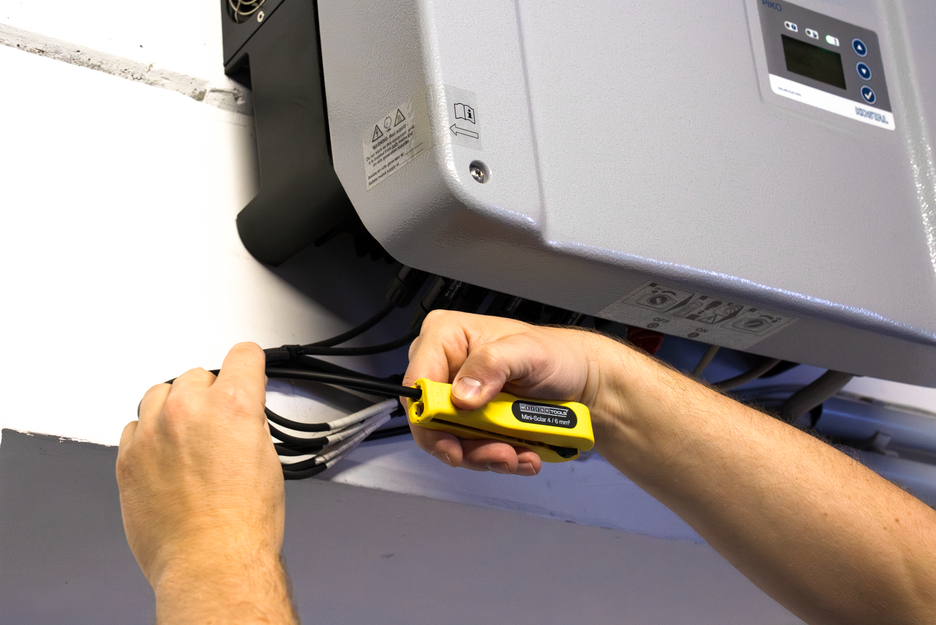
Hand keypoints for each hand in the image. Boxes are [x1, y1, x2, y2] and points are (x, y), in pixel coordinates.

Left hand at [117, 343, 295, 622]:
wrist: (210, 562)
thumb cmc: (242, 523)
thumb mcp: (267, 459)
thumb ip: (248, 424)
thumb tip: (239, 415)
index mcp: (232, 406)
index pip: (243, 355)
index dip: (249, 363)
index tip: (246, 369)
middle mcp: (189, 411)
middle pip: (197, 374)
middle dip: (209, 394)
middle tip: (217, 424)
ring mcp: (152, 433)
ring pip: (160, 394)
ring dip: (175, 408)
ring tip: (188, 438)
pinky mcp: (127, 458)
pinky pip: (134, 427)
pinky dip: (149, 435)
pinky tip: (166, 458)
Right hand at [402, 310, 616, 475]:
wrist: (582, 383)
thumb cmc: (557, 356)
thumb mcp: (528, 351)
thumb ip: (493, 364)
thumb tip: (462, 393)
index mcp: (446, 337)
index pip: (417, 380)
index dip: (427, 415)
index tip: (452, 442)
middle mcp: (445, 368)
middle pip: (430, 419)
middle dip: (463, 444)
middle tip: (499, 453)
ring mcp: (457, 399)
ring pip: (450, 441)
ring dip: (484, 455)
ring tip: (517, 455)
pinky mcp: (472, 423)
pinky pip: (471, 450)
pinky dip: (497, 458)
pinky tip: (521, 454)